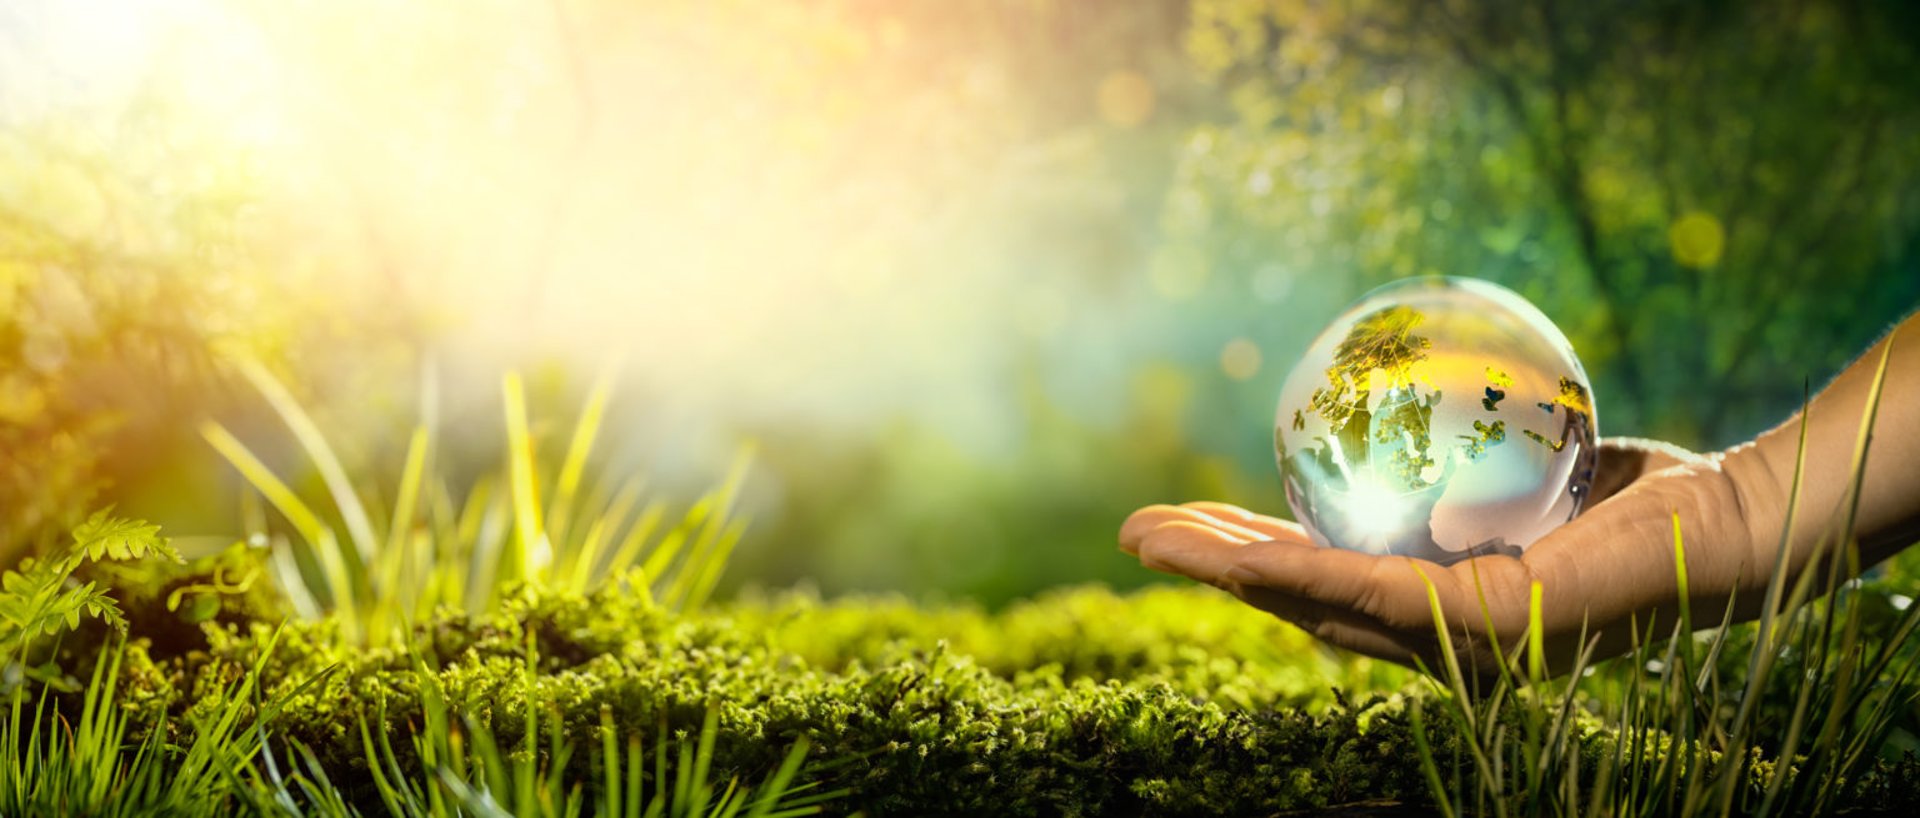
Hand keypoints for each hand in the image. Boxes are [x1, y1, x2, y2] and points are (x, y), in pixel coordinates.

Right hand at [1119, 438, 1776, 677]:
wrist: (1739, 522)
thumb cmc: (1652, 491)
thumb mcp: (1537, 464)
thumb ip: (1473, 456)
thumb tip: (1419, 398)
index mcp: (1446, 608)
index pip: (1330, 582)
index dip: (1252, 557)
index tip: (1195, 521)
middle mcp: (1443, 642)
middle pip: (1301, 606)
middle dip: (1211, 573)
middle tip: (1134, 535)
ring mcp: (1461, 647)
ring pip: (1314, 606)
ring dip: (1222, 575)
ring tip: (1149, 540)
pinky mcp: (1486, 633)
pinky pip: (1369, 590)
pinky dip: (1293, 569)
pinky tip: (1236, 552)